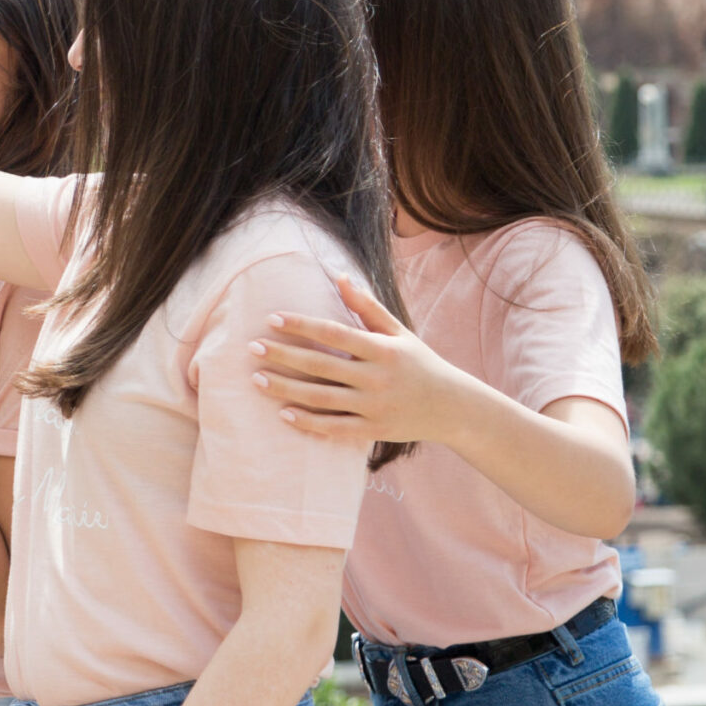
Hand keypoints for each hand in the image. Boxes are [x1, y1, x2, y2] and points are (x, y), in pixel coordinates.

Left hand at [250, 275, 476, 444]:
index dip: (302, 325)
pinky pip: (335, 427)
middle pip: (321, 366)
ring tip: (257, 379)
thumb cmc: (419, 363)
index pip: (334, 333)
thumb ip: (367, 306)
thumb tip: (338, 275)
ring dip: (286, 389)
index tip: (272, 319)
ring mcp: (375, 406)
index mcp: (382, 350)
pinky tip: (283, 413)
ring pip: (321, 398)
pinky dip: (308, 422)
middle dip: (283, 356)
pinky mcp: (374, 430)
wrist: (453, 408)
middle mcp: (377, 378)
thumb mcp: (399, 331)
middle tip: (252, 348)